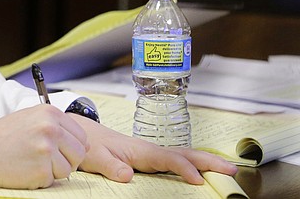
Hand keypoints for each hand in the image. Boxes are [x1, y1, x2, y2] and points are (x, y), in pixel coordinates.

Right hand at [0, 104, 89, 188]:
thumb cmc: (4, 135)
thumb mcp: (31, 118)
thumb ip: (57, 126)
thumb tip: (85, 143)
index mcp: (51, 113)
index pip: (82, 136)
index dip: (72, 147)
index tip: (58, 149)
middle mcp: (51, 129)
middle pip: (79, 154)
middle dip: (66, 161)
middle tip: (44, 159)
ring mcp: (46, 149)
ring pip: (68, 170)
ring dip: (53, 171)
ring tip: (31, 161)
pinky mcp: (41, 170)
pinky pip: (52, 180)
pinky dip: (40, 179)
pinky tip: (25, 168)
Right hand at [0, 106, 237, 189]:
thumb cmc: (11, 146)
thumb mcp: (50, 141)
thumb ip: (85, 152)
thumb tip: (123, 173)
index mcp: (72, 120)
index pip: (129, 142)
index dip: (168, 157)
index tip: (201, 172)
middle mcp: (69, 125)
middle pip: (127, 151)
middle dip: (168, 164)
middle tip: (202, 178)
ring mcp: (57, 140)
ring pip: (82, 169)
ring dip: (61, 172)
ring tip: (33, 163)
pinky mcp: (46, 158)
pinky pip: (61, 178)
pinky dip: (46, 179)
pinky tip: (25, 168)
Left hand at [71, 114, 237, 184]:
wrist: (83, 134)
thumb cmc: (90, 145)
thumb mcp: (95, 157)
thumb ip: (111, 166)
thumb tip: (128, 175)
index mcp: (140, 150)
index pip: (167, 159)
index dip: (184, 169)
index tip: (198, 180)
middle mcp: (149, 149)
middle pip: (184, 153)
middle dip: (208, 160)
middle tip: (232, 169)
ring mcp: (151, 153)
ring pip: (183, 155)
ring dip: (205, 161)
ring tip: (226, 168)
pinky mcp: (149, 157)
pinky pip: (175, 160)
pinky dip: (192, 163)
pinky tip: (201, 170)